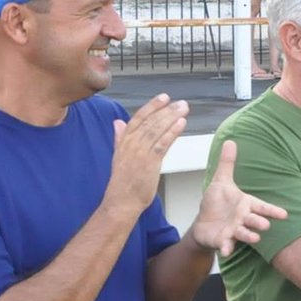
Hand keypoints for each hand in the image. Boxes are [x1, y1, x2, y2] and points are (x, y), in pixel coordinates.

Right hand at [107, 95, 188, 212]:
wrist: (121, 202)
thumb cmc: (123, 183)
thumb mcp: (119, 157)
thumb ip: (120, 138)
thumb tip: (118, 123)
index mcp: (123, 143)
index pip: (138, 119)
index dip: (151, 107)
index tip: (163, 98)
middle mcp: (131, 145)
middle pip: (150, 122)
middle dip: (166, 110)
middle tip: (180, 102)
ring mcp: (140, 153)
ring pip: (156, 130)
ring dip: (171, 117)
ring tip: (183, 108)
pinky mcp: (149, 162)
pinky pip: (162, 143)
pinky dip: (172, 132)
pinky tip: (181, 123)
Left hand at [191, 140, 288, 256]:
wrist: (203, 224)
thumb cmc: (216, 203)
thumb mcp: (221, 181)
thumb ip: (227, 163)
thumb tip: (230, 141)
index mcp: (245, 204)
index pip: (262, 206)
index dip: (273, 210)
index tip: (285, 214)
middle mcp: (242, 218)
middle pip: (254, 220)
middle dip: (259, 222)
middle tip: (265, 224)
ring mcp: (233, 230)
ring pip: (243, 233)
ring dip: (249, 235)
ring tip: (255, 238)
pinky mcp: (223, 240)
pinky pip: (226, 245)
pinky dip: (226, 248)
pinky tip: (225, 251)